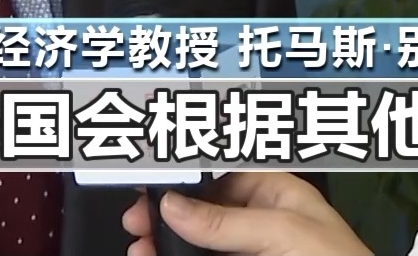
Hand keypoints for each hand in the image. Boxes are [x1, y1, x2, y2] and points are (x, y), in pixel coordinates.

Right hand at [122, 174, 370, 255]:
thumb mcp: (281, 233)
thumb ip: (225, 221)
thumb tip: (172, 204)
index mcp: (276, 191)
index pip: (221, 170)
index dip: (185, 174)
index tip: (150, 182)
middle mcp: (260, 219)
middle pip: (201, 207)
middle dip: (166, 212)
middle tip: (135, 223)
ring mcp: (250, 250)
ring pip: (197, 240)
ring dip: (165, 241)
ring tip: (139, 247)